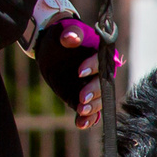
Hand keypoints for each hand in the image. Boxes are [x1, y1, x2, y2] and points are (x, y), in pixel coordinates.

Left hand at [31, 5, 118, 132]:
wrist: (54, 49)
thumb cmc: (62, 37)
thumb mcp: (64, 32)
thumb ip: (70, 34)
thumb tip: (71, 38)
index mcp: (100, 55)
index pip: (101, 62)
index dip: (92, 67)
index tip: (79, 72)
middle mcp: (100, 73)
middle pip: (103, 84)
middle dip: (93, 92)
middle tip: (81, 98)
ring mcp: (93, 87)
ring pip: (99, 100)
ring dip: (92, 108)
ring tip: (80, 111)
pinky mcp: (84, 97)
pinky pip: (90, 111)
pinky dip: (87, 119)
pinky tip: (80, 124)